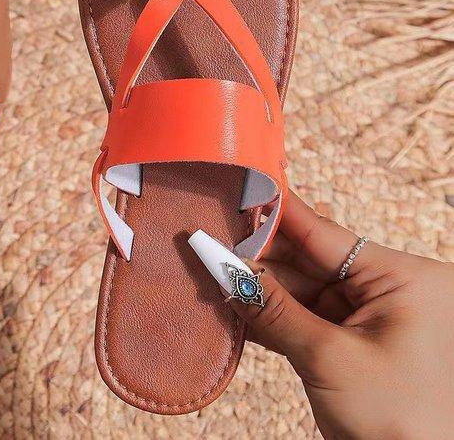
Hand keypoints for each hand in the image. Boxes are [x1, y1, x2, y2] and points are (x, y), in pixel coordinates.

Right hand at [229, 190, 453, 439]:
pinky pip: (303, 317)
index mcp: (402, 279)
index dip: (273, 214)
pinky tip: (233, 308)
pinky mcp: (352, 342)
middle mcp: (388, 289)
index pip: (322, 231)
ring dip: (257, 291)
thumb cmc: (399, 423)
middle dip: (256, 259)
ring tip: (211, 277)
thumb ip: (269, 306)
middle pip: (306, 259)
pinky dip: (270, 317)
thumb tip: (219, 262)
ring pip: (299, 290)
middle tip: (208, 246)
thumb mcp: (327, 358)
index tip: (233, 193)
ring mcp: (369, 317)